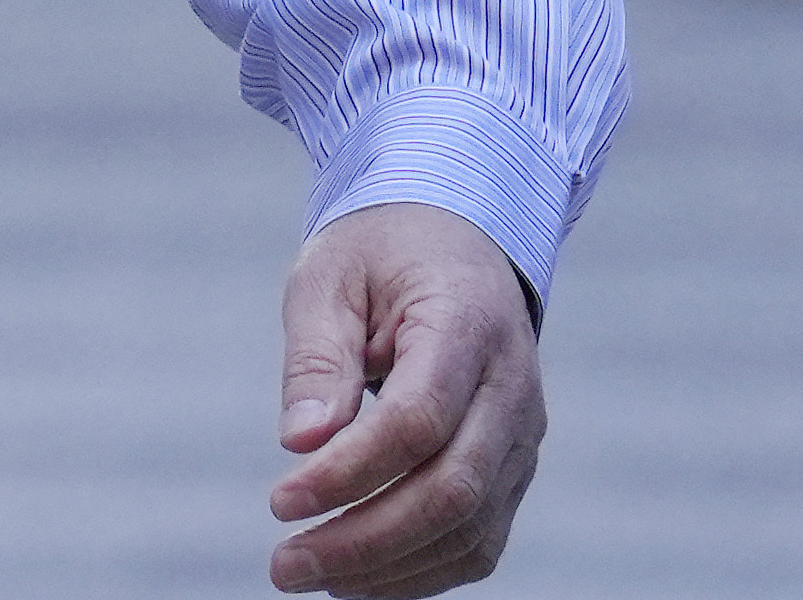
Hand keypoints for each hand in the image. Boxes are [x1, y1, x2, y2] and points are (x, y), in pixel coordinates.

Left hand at [263, 203, 546, 596]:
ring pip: (470, 529)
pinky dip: (420, 571)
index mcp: (468, 320)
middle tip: (284, 564)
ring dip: (387, 568)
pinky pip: (479, 539)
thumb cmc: (382, 253)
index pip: (418, 419)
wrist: (454, 237)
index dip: (349, 472)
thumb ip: (317, 356)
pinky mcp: (514, 466)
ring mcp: (522, 432)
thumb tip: (302, 444)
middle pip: (452, 489)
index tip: (280, 501)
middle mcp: (512, 385)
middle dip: (364, 541)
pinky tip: (357, 574)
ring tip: (310, 573)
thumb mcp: (330, 275)